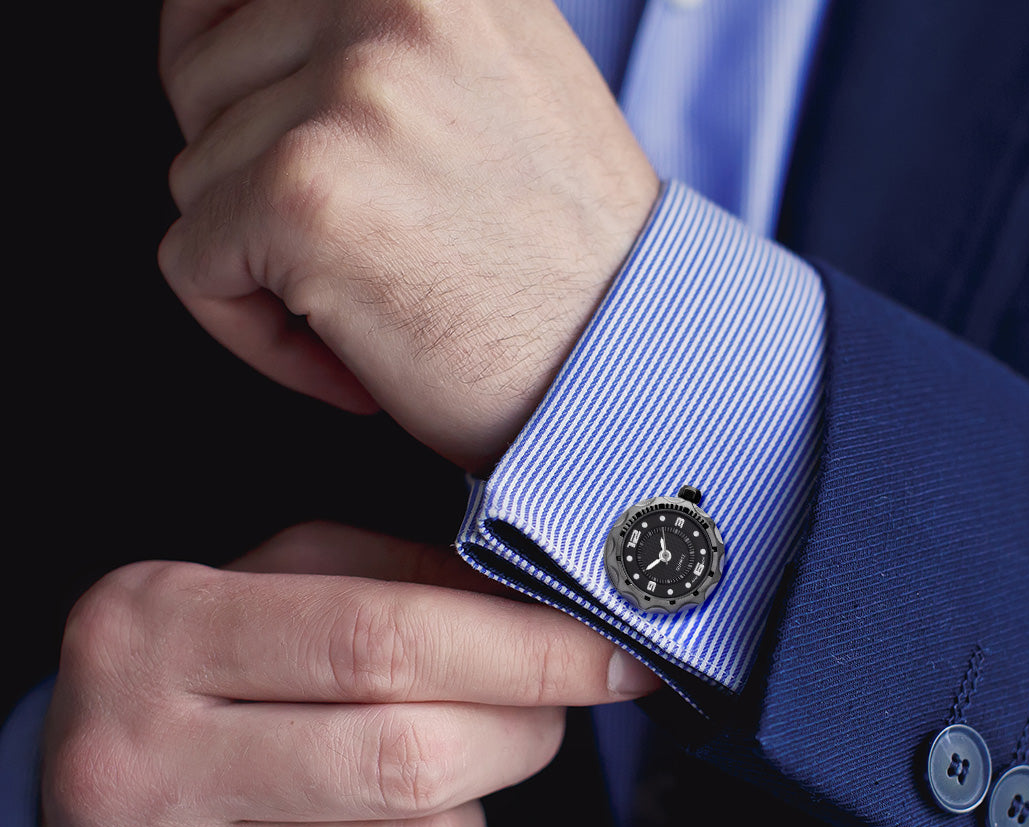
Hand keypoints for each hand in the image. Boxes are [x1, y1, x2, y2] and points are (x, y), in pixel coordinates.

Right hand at [40, 522, 658, 826]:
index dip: (525, 648)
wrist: (91, 805)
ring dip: (472, 808)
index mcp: (158, 633)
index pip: (380, 639)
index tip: (615, 654)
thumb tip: (550, 614)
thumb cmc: (214, 672)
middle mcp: (139, 766)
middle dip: (523, 728)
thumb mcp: (286, 581)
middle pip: (412, 759)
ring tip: (425, 772)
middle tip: (537, 705)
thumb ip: (411, 577)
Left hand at [157, 0, 658, 471]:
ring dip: (264, 267)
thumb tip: (260, 54)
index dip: (227, 77)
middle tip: (347, 249)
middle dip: (250, 184)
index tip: (252, 138)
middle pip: (201, 84)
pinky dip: (252, 332)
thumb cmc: (569, 267)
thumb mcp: (498, 91)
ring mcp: (346, 92)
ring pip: (198, 178)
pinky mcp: (302, 193)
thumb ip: (387, 50)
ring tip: (368, 306)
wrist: (626, 367)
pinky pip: (194, 264)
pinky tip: (347, 358)